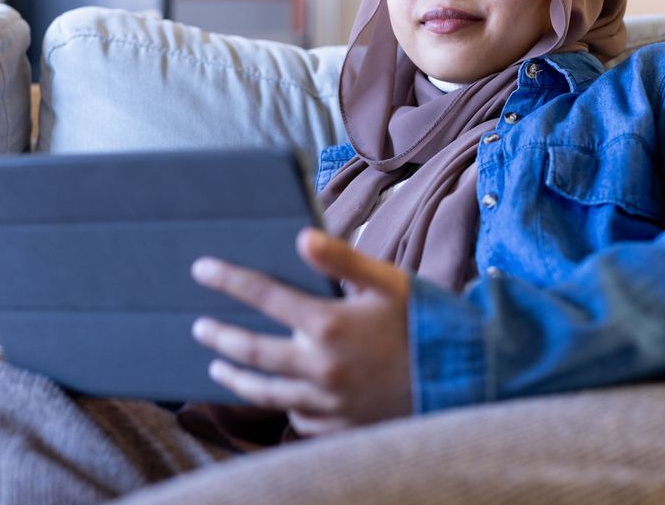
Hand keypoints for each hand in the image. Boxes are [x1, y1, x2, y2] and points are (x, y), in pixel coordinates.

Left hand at [191, 227, 412, 435]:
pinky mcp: (341, 426)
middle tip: (199, 327)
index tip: (201, 270)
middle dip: (219, 336)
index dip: (228, 279)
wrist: (465, 377)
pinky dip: (282, 404)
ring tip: (218, 367)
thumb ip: (343, 259)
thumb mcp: (388, 281)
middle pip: (252, 351)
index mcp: (329, 323)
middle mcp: (322, 366)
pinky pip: (298, 418)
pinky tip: (275, 394)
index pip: (264, 295)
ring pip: (266, 392)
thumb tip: (301, 237)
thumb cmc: (426, 320)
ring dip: (237, 378)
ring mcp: (329, 401)